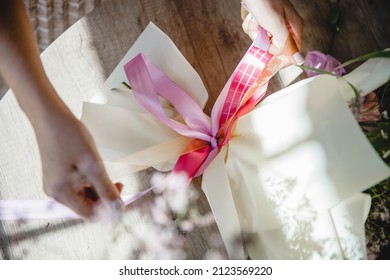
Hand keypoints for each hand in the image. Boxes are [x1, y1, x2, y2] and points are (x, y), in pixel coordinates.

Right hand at [33, 104, 121, 219]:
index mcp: (62, 194)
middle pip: (87, 206)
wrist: (51, 116)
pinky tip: (95, 168)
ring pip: (84, 195)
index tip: (122, 197)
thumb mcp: (93, 165)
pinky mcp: (57, 175)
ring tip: (104, 171)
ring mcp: (55, 184)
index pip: (90, 215)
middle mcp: (56, 193)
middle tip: (118, 182)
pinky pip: (77, 185)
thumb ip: (106, 189)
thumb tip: (117, 208)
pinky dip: (90, 180)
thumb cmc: (70, 137)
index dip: (108, 209)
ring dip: (98, 188)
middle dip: (104, 197)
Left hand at [241, 0, 303, 64]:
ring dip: (255, 32)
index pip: (291, 52)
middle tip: (261, 28)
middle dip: (263, 40)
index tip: (269, 54)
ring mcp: (273, 25)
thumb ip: (287, 44)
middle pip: (274, 47)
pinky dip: (251, 26)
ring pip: (263, 40)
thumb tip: (299, 61)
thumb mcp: (277, 25)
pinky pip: (256, 32)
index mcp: (294, 28)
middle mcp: (285, 27)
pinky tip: (252, 18)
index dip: (279, 56)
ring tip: (255, 20)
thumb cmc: (265, 2)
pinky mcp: (263, 22)